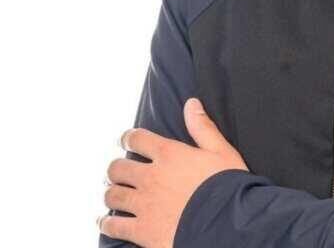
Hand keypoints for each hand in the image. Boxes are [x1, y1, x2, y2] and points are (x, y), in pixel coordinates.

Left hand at [98, 98, 248, 246]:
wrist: (225, 223)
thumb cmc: (228, 185)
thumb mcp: (221, 151)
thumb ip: (203, 127)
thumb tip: (191, 103)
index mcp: (169, 155)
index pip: (137, 139)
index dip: (128, 137)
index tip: (126, 140)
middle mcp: (151, 177)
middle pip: (118, 168)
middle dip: (116, 168)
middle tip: (118, 171)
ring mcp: (144, 204)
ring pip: (112, 195)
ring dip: (111, 193)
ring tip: (113, 194)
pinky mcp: (141, 231)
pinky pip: (113, 226)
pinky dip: (106, 223)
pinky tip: (106, 222)